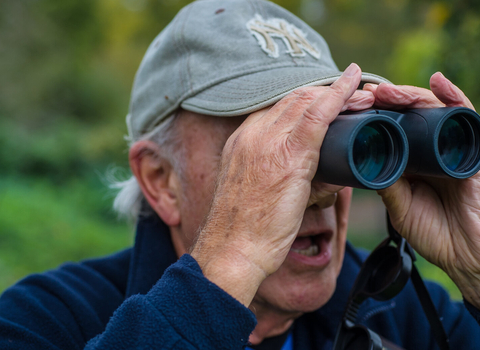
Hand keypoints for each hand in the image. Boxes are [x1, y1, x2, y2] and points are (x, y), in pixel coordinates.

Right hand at [191, 64, 372, 305]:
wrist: (233, 249)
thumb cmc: (247, 230)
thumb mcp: (257, 193)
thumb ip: (281, 177)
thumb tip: (326, 178)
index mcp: (243, 141)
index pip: (279, 109)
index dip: (307, 101)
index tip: (327, 102)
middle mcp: (253, 134)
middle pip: (294, 100)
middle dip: (325, 93)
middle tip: (354, 94)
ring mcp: (268, 141)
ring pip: (307, 101)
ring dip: (338, 93)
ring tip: (363, 94)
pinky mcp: (289, 155)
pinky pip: (318, 114)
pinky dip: (338, 94)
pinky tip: (354, 81)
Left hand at [364, 73, 479, 307]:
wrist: (470, 255)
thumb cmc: (437, 233)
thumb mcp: (401, 207)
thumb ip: (387, 185)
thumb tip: (364, 161)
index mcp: (414, 161)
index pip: (394, 129)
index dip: (375, 116)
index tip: (353, 107)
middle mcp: (433, 149)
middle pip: (411, 114)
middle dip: (389, 101)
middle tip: (367, 94)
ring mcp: (454, 147)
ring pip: (433, 110)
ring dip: (410, 96)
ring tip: (386, 91)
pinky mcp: (475, 151)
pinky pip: (467, 118)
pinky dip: (453, 98)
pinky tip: (438, 82)